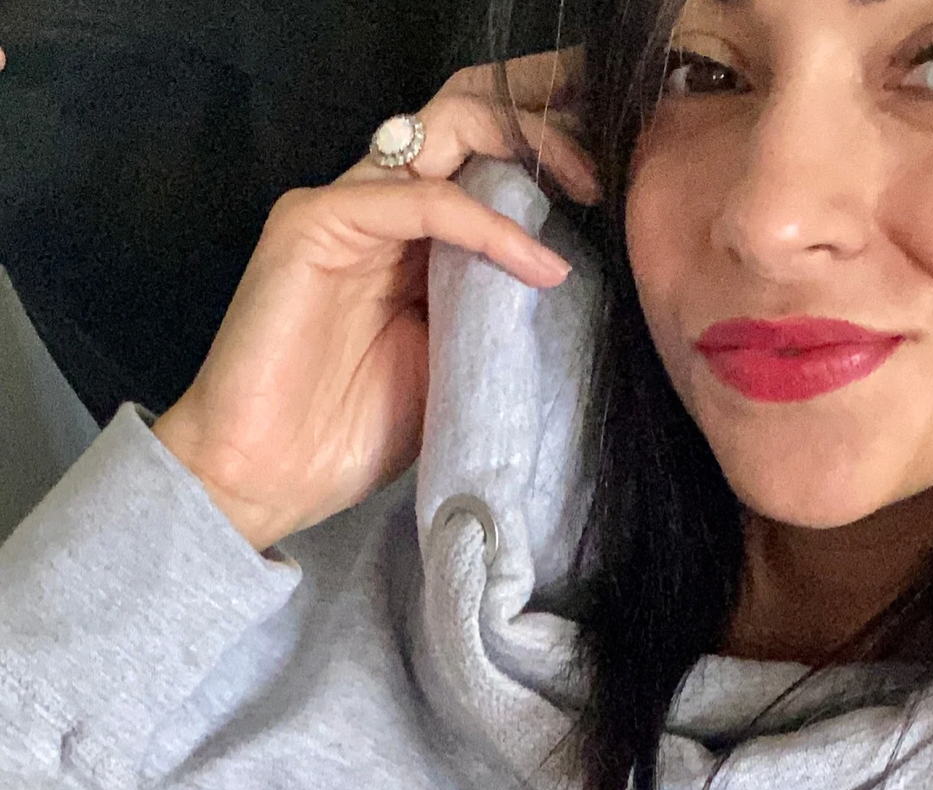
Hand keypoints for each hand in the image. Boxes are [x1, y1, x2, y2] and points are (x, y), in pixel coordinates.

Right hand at [152, 48, 597, 551]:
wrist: (260, 478)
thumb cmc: (346, 438)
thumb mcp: (453, 368)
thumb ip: (494, 314)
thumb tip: (571, 287)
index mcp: (411, 239)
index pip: (486, 158)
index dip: (551, 150)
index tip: (619, 184)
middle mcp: (377, 207)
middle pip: (469, 118)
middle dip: (546, 115)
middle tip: (612, 148)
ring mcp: (343, 208)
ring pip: (448, 131)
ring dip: (529, 146)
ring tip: (590, 189)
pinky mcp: (314, 222)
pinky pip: (422, 199)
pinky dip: (490, 226)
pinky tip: (539, 264)